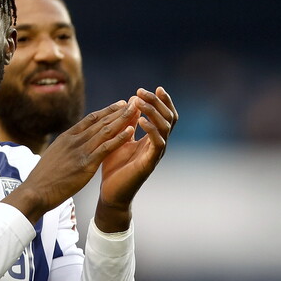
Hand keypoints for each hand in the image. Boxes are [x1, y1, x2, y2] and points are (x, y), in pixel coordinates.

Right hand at [4, 100, 137, 222]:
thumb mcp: (52, 157)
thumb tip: (67, 146)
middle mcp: (74, 140)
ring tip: (135, 110)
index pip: (90, 120)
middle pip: (101, 121)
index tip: (118, 105)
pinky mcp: (86, 164)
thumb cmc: (42, 179)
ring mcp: (80, 151)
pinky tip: (130, 131)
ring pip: (106, 131)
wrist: (35, 191)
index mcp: (66, 137)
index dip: (106, 111)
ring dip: (123, 119)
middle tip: (133, 102)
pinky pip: (106, 148)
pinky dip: (119, 138)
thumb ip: (63, 149)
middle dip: (118, 111)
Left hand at [95, 86, 176, 231]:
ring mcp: (156, 154)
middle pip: (169, 117)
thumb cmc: (114, 167)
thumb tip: (132, 100)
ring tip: (140, 103)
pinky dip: (152, 130)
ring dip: (153, 112)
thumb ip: (127, 121)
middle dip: (157, 102)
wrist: (110, 193)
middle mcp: (158, 144)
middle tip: (143, 92)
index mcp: (152, 138)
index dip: (163, 101)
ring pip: (165, 128)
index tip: (154, 88)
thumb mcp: (119, 138)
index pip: (165, 115)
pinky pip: (157, 144)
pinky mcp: (150, 164)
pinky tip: (142, 121)